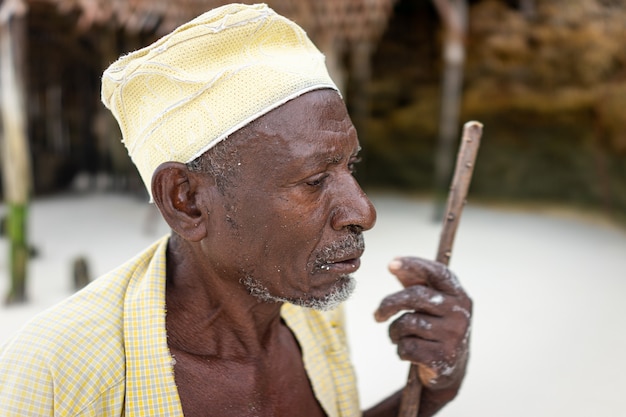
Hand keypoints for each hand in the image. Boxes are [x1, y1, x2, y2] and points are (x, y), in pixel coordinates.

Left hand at [374, 257, 471, 389]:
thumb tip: (395, 265)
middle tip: (377, 315)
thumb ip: (415, 282)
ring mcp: (453, 336)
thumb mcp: (431, 303)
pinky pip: (407, 347)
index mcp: (458, 295)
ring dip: (394, 332)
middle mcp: (459, 313)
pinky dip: (400, 349)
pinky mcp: (443, 358)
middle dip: (389, 304)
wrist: (451, 369)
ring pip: (407, 323)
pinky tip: (408, 352)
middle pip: (415, 296)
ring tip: (398, 337)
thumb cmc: (435, 327)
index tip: (391, 264)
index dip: (414, 265)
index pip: (437, 273)